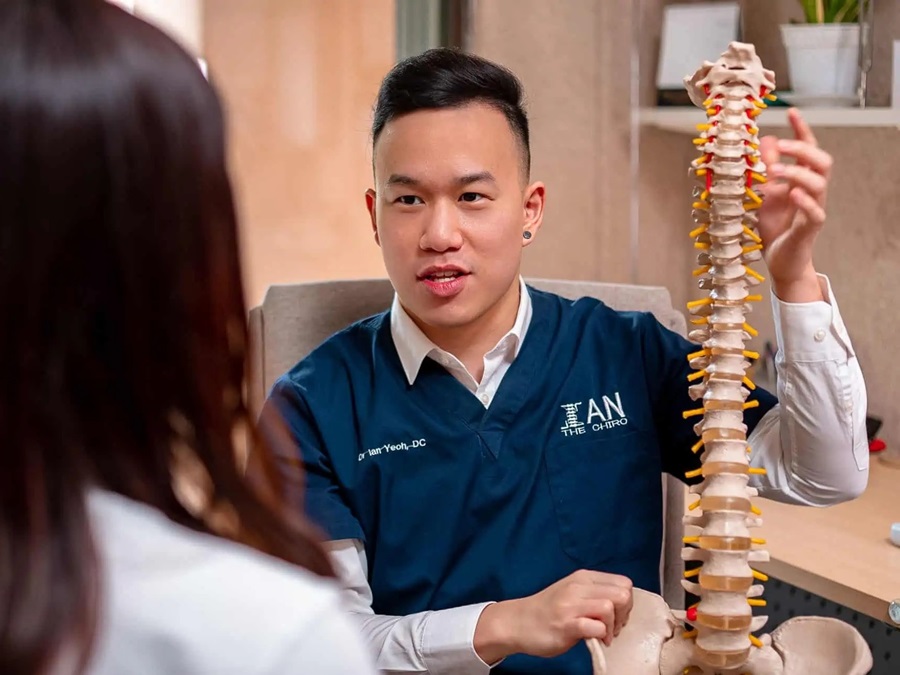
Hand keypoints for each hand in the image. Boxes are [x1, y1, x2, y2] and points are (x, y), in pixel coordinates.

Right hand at [473, 570, 632, 663]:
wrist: (518, 622)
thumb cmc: (549, 610)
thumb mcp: (573, 592)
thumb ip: (595, 593)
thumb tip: (622, 604)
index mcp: (583, 577)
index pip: (623, 582)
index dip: (626, 602)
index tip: (616, 615)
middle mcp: (578, 587)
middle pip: (622, 594)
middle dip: (624, 614)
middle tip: (613, 627)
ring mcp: (571, 605)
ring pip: (610, 608)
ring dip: (612, 626)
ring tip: (604, 635)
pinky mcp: (566, 624)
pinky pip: (595, 627)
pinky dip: (601, 636)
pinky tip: (594, 640)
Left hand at [757, 108, 828, 301]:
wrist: (780, 261)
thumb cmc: (775, 227)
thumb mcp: (765, 195)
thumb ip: (767, 171)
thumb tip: (764, 140)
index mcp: (801, 180)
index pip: (807, 149)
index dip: (801, 130)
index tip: (791, 111)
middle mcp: (812, 191)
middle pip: (821, 161)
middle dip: (802, 148)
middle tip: (778, 145)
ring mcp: (814, 208)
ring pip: (819, 183)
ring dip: (796, 172)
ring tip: (773, 170)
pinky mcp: (810, 228)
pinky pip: (815, 211)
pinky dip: (804, 201)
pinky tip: (791, 193)